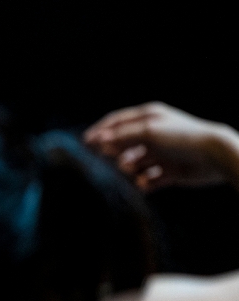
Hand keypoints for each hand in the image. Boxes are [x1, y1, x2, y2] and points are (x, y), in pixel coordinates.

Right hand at [84, 102, 236, 190]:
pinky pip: (148, 179)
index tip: (86, 143)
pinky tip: (146, 183)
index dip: (100, 131)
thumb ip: (121, 136)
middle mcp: (153, 135)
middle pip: (123, 144)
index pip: (117, 122)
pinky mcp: (168, 171)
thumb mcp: (147, 131)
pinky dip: (144, 182)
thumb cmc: (181, 137)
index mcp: (149, 118)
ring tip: (132, 170)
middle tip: (111, 159)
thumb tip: (98, 140)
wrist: (213, 156)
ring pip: (134, 163)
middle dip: (115, 152)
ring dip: (129, 168)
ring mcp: (160, 153)